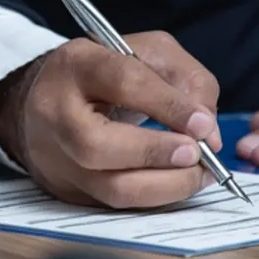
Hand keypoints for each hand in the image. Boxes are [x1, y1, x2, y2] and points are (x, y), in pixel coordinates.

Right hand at [0, 31, 222, 208]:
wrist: (49, 98)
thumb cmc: (108, 73)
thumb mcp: (150, 53)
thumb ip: (188, 81)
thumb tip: (208, 134)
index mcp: (76, 66)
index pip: (122, 82)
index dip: (168, 105)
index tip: (204, 124)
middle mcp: (55, 113)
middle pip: (97, 145)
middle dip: (156, 154)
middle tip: (196, 155)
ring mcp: (55, 157)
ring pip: (108, 187)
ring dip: (164, 186)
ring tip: (197, 174)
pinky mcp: (66, 189)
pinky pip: (115, 204)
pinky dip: (154, 198)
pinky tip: (177, 184)